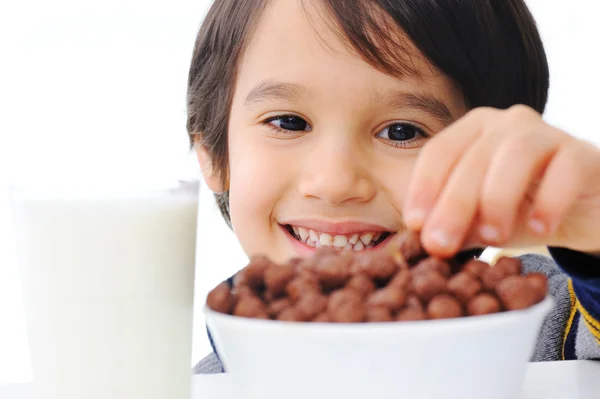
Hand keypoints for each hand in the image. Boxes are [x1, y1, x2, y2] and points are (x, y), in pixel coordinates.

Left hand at [403, 105, 599, 257]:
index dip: (423, 187)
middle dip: (453, 204)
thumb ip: (453, 226)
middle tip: (441, 244)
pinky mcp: (583, 153)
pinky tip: (539, 230)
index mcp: (472, 131)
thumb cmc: (520, 210)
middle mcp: (507, 123)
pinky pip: (566, 170)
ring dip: (497, 199)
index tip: (414, 224)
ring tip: (492, 239)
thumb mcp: (478, 221)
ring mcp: (547, 133)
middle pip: (472, 158)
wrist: (582, 212)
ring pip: (515, 156)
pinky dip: (550, 201)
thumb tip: (422, 241)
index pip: (439, 152)